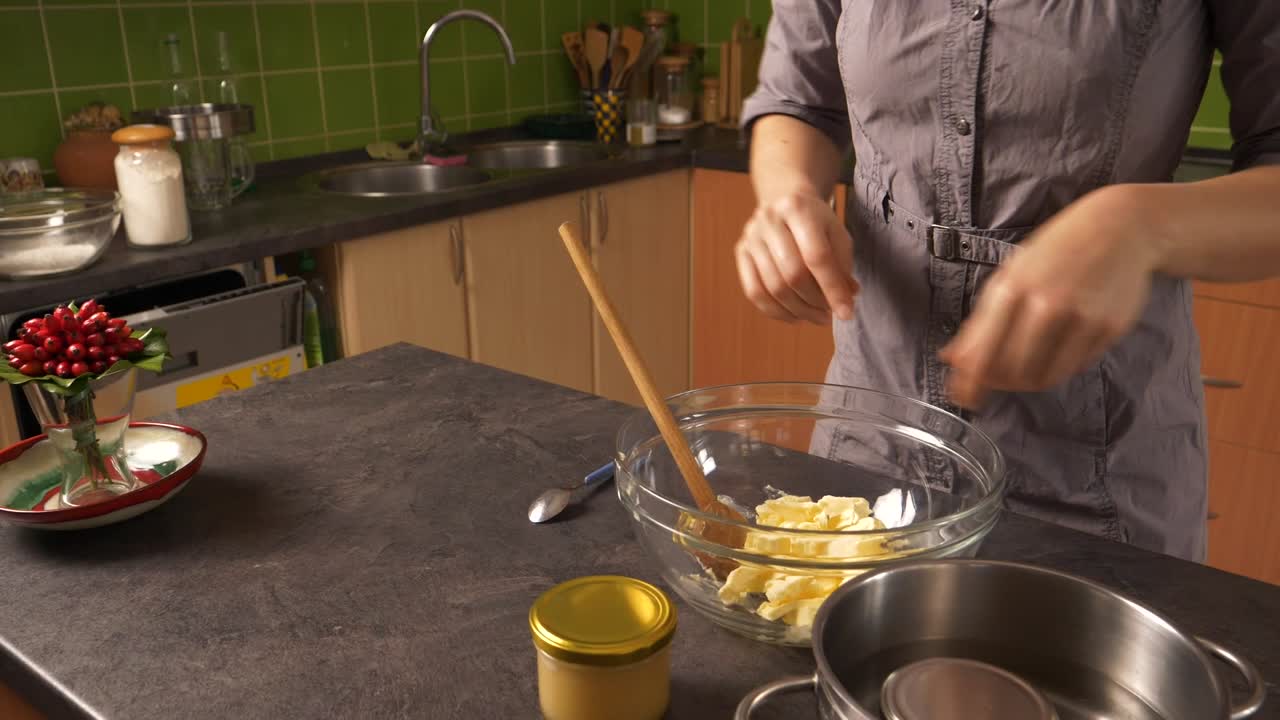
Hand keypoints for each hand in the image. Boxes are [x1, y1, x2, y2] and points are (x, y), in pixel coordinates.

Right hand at [735, 191, 857, 323]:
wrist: (783, 202)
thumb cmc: (816, 222)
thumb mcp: (837, 234)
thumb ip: (842, 267)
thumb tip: (844, 302)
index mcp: (798, 209)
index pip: (817, 256)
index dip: (833, 288)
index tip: (846, 313)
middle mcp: (769, 220)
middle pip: (793, 274)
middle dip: (814, 301)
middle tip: (829, 312)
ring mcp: (751, 237)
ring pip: (773, 288)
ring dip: (799, 310)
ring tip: (816, 316)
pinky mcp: (741, 252)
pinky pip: (754, 292)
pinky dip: (776, 311)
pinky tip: (794, 315)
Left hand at [940, 186, 1163, 408]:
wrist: (1120, 226)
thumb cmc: (1058, 249)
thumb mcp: (1011, 273)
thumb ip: (980, 319)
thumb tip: (951, 358)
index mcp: (1012, 288)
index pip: (983, 353)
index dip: (970, 383)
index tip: (963, 397)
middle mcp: (1046, 305)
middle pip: (1012, 371)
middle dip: (998, 384)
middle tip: (995, 383)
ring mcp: (1081, 318)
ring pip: (1045, 376)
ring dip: (1028, 382)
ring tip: (1024, 370)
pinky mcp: (1108, 329)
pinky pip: (1075, 366)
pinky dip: (1060, 367)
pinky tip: (1057, 349)